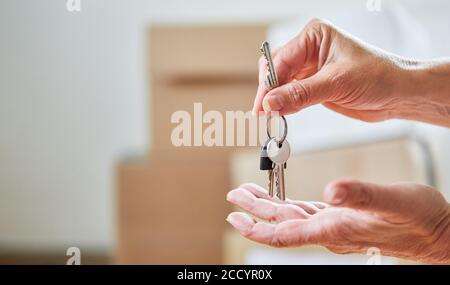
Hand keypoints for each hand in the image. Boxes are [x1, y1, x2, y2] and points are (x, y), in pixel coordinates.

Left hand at [226, 181, 449, 263]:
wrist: (437, 234)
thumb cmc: (419, 221)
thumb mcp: (392, 201)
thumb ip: (361, 196)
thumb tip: (331, 192)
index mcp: (333, 228)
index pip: (284, 234)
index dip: (256, 228)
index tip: (235, 218)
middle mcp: (328, 229)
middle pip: (280, 224)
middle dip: (254, 212)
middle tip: (233, 197)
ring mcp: (333, 224)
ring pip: (291, 216)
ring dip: (268, 206)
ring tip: (248, 194)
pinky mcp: (341, 217)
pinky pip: (306, 211)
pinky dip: (289, 204)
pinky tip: (283, 198)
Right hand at [254, 19, 449, 126]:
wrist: (398, 94)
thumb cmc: (379, 75)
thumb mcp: (337, 83)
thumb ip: (301, 93)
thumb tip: (272, 102)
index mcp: (315, 36)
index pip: (281, 59)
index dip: (270, 83)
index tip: (264, 103)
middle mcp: (309, 50)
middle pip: (276, 70)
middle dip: (269, 92)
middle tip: (265, 112)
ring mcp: (309, 69)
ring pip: (280, 85)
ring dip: (275, 101)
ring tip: (271, 117)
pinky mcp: (312, 86)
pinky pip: (290, 96)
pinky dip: (284, 106)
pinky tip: (281, 115)